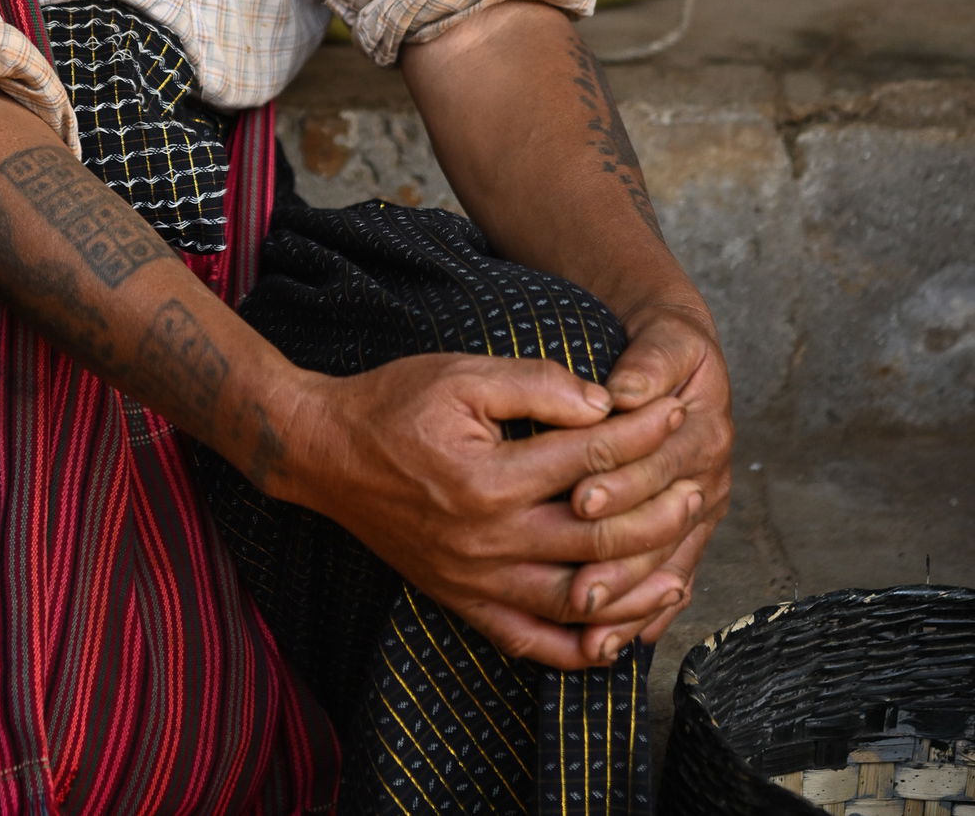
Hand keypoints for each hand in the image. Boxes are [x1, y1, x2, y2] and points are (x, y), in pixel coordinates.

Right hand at [280, 351, 703, 670]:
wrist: (325, 454)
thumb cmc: (393, 404)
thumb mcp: (461, 373)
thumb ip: (535, 383)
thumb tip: (603, 402)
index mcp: (489, 477)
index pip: (591, 459)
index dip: (641, 433)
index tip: (677, 411)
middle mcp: (488, 538)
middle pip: (599, 537)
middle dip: (658, 513)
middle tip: (697, 489)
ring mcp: (476, 580)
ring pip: (579, 602)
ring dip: (637, 591)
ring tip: (680, 570)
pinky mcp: (464, 603)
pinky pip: (533, 643)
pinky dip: (582, 650)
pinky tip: (620, 637)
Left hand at [564, 301, 732, 654]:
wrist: (680, 353)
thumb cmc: (663, 344)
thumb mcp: (664, 339)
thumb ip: (648, 362)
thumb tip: (626, 392)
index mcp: (705, 429)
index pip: (660, 465)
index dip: (621, 483)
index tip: (579, 498)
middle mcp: (709, 477)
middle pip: (662, 527)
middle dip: (619, 557)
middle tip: (578, 587)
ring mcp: (701, 510)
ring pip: (668, 565)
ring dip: (630, 601)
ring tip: (592, 633)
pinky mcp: (688, 531)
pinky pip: (671, 579)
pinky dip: (646, 612)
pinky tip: (617, 643)